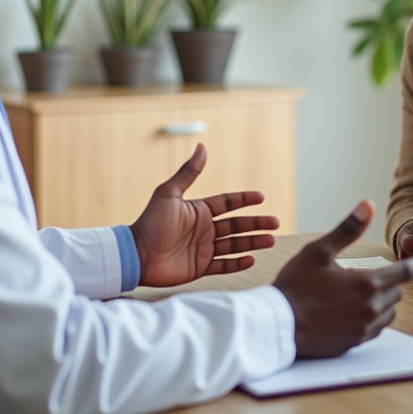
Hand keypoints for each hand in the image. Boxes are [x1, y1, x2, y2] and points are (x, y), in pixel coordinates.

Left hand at [129, 143, 278, 287]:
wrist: (137, 254)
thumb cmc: (150, 222)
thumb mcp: (169, 193)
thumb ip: (189, 172)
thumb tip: (202, 146)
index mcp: (199, 210)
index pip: (228, 203)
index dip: (244, 200)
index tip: (261, 197)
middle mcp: (204, 229)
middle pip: (236, 225)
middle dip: (256, 223)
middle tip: (275, 223)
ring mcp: (203, 249)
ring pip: (234, 245)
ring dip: (253, 242)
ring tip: (270, 240)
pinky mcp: (199, 267)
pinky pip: (223, 265)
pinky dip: (238, 263)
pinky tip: (252, 259)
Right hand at [273, 200, 412, 357]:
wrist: (279, 325)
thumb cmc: (296, 286)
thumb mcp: (319, 251)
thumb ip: (347, 229)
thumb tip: (367, 205)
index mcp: (366, 283)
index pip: (402, 273)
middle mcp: (371, 308)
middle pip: (396, 293)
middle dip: (390, 282)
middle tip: (371, 276)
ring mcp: (363, 328)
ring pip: (388, 313)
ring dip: (383, 302)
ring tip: (364, 294)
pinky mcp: (354, 342)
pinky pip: (375, 330)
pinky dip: (372, 319)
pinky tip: (355, 312)